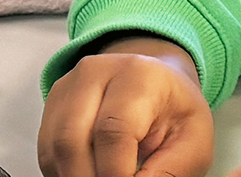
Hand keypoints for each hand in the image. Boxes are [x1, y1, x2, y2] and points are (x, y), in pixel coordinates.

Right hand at [39, 36, 213, 176]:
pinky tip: (90, 174)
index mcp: (139, 75)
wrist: (159, 85)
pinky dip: (65, 174)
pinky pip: (47, 151)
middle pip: (72, 140)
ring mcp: (68, 87)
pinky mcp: (52, 105)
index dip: (115, 174)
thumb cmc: (176, 112)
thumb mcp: (193, 141)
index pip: (113, 131)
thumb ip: (168, 171)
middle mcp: (95, 73)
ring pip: (54, 148)